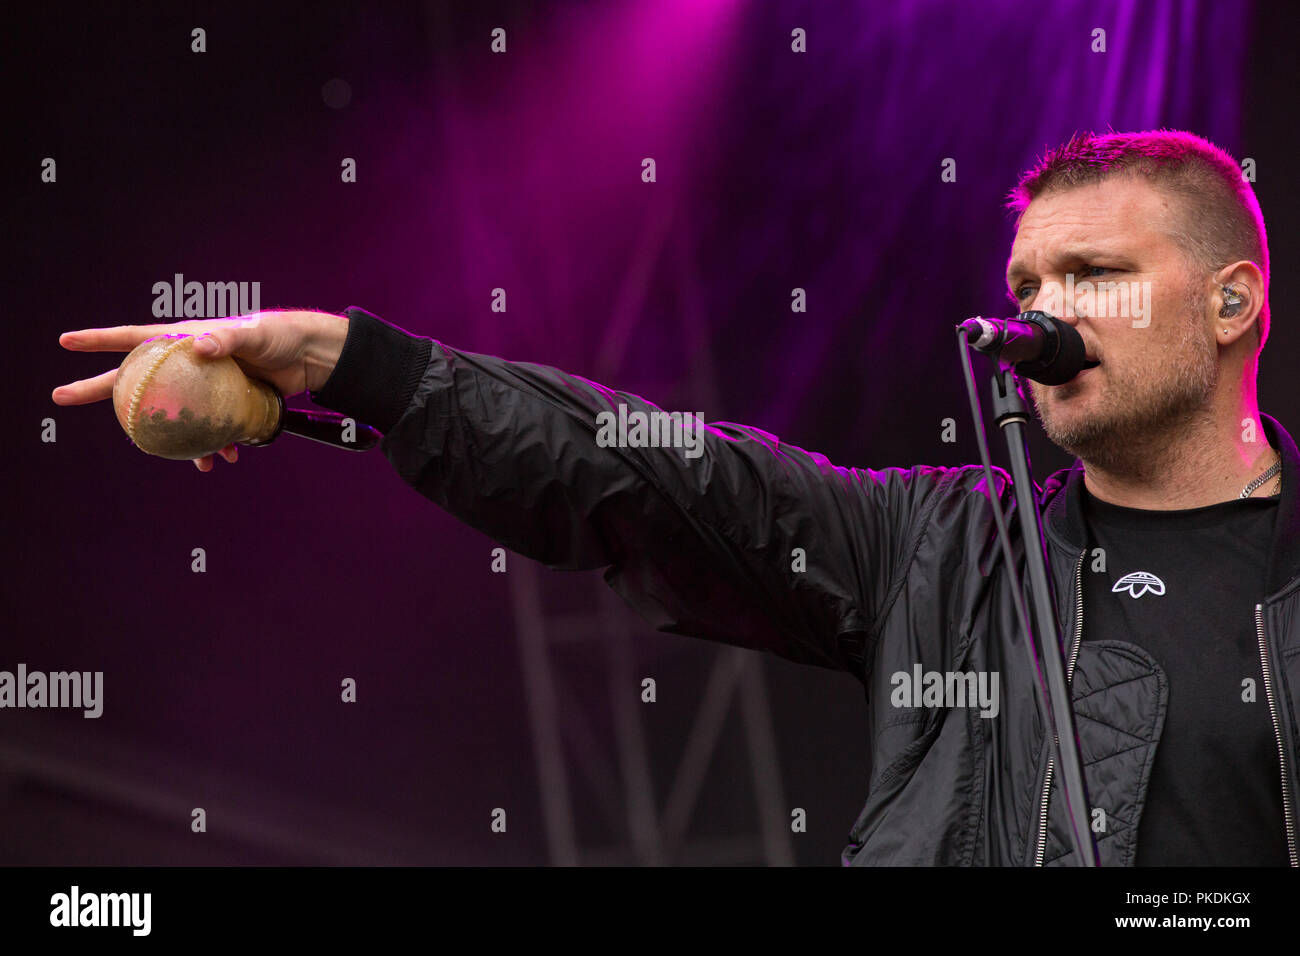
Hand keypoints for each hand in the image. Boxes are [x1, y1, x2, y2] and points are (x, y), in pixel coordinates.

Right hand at [53, 310, 348, 469]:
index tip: (65, 343)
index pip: (134, 338)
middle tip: (62, 395)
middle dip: (100, 388)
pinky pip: (209, 427)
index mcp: (186, 339)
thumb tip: (199, 345)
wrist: (311, 356)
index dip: (99, 341)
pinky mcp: (226, 402)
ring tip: (170, 458)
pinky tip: (220, 460)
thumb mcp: (253, 333)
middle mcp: (189, 362)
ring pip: (174, 411)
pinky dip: (212, 444)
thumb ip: (225, 338)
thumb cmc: (280, 334)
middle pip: (136, 378)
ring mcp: (205, 384)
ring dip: (170, 435)